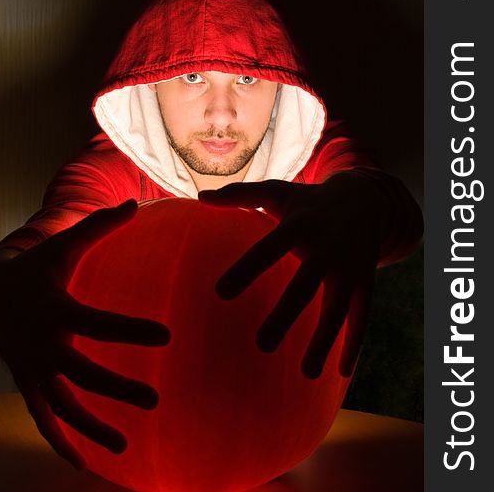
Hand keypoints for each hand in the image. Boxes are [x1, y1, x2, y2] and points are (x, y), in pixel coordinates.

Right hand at [0, 200, 170, 468]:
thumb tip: (133, 203)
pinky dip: (61, 441)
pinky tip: (83, 463)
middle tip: (155, 399)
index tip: (167, 336)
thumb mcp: (62, 244)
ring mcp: (31, 369)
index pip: (98, 323)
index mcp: (55, 309)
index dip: (131, 330)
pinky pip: (43, 418)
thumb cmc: (36, 266)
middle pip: (82, 374)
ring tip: (123, 446)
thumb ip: (97, 226)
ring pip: (61, 407)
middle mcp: (42, 344)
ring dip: (90, 428)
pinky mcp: (27, 383)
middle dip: (117, 388)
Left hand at [199, 174, 389, 379]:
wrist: (364, 200)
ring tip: (305, 374)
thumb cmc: (307, 200)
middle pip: (305, 285)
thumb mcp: (276, 191)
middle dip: (286, 315)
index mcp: (300, 226)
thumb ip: (238, 195)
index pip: (269, 248)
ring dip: (323, 341)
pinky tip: (340, 373)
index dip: (247, 269)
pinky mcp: (366, 280)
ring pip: (336, 308)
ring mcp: (350, 266)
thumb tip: (199, 197)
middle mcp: (327, 247)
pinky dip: (353, 343)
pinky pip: (361, 315)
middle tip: (261, 345)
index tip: (220, 293)